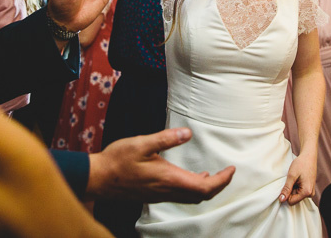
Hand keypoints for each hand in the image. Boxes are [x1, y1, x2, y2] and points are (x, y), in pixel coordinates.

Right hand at [85, 127, 234, 202]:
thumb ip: (166, 139)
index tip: (231, 169)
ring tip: (214, 175)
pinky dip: (193, 188)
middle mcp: (167, 191)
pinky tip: (191, 177)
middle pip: (201, 195)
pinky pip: (181, 196)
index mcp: (169, 179)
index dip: (222, 180)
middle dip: (218, 185)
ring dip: (206, 188)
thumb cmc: (118, 160)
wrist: (98, 178)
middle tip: (228, 173)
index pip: (204, 187)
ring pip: (191, 197)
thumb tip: (187, 133)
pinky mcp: (154, 194)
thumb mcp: (142, 144)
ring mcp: (160, 195)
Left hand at [279, 152, 315, 204]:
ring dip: (293, 188)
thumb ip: (286, 189)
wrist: (309, 156)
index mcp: (307, 192)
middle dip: (290, 190)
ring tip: (295, 178)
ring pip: (296, 195)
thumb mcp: (291, 176)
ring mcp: (310, 191)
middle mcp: (310, 194)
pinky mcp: (309, 188)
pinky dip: (296, 186)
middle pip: (294, 199)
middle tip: (292, 180)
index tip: (287, 184)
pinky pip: (299, 191)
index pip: (291, 202)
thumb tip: (281, 200)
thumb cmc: (301, 164)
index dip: (286, 194)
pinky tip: (297, 179)